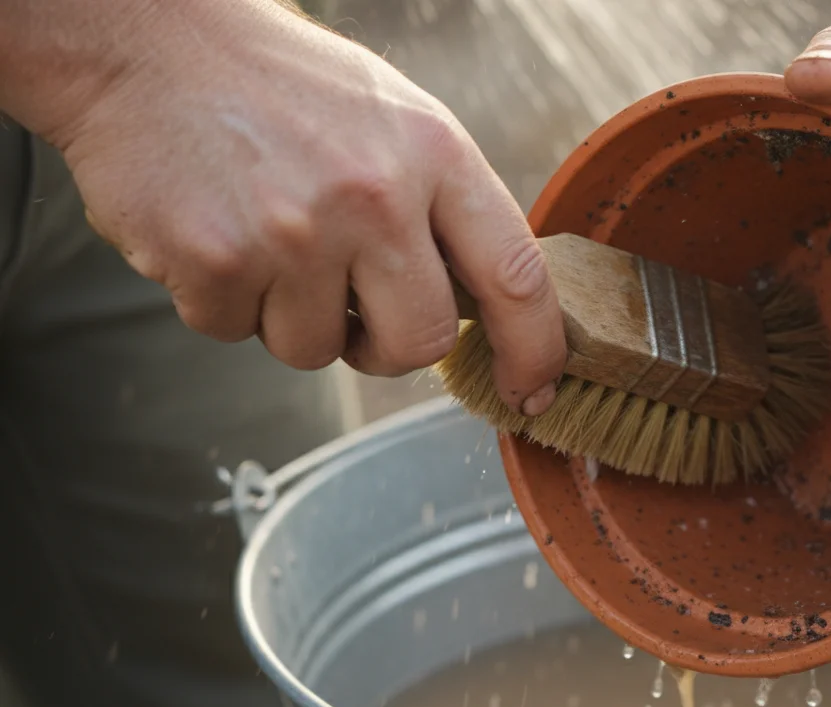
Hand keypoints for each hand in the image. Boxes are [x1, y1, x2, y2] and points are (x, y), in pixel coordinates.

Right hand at [51, 1, 564, 413]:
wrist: (148, 43)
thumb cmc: (281, 87)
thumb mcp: (393, 119)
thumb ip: (443, 207)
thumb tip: (482, 307)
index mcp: (434, 153)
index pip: (515, 275)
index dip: (534, 349)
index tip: (533, 390)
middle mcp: (374, 194)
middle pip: (420, 342)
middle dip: (388, 346)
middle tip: (354, 308)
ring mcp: (293, 232)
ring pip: (318, 351)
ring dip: (293, 317)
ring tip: (269, 237)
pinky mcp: (216, 261)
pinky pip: (237, 333)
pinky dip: (225, 300)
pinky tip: (219, 232)